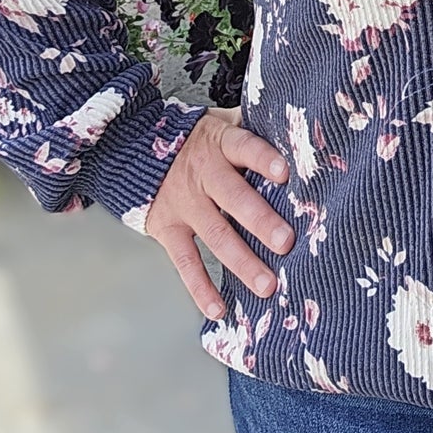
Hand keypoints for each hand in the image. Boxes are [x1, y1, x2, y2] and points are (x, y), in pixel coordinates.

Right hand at [144, 108, 292, 318]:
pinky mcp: (167, 229)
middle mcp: (204, 174)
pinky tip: (219, 310)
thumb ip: (253, 127)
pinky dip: (200, 288)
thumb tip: (298, 129)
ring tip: (267, 286)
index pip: (245, 148)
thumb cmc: (196, 138)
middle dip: (261, 221)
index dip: (263, 160)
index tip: (285, 174)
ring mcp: (185, 204)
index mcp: (221, 144)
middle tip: (286, 242)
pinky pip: (185, 261)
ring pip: (216, 235)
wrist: (134, 147)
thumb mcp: (221, 122)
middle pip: (234, 198)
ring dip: (242, 262)